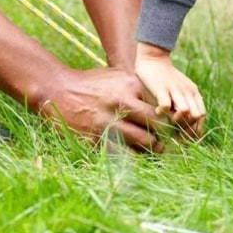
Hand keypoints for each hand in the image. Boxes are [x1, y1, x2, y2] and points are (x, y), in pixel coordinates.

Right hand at [38, 67, 163, 152]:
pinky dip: (133, 156)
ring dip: (152, 147)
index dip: (169, 115)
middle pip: (156, 124)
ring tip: (156, 148)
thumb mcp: (117, 76)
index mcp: (129, 85)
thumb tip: (164, 103)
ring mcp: (109, 123)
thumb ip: (140, 86)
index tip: (174, 123)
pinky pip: (124, 154)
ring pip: (144, 142)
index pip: (160, 104)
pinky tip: (136, 154)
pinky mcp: (97, 139)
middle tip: (170, 138)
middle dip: (166, 133)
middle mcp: (121, 103)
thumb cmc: (92, 83)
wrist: (58, 91)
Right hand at [135, 42, 205, 136]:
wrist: (154, 58)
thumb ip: (185, 104)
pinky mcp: (161, 88)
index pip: (202, 116)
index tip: (183, 135)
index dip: (194, 128)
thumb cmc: (165, 79)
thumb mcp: (180, 90)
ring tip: (166, 120)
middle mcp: (187, 91)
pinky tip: (157, 111)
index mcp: (193, 93)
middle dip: (186, 127)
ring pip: (186, 112)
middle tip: (174, 129)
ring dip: (176, 120)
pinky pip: (166, 105)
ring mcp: (175, 90)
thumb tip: (185, 128)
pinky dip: (162, 112)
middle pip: (197, 116)